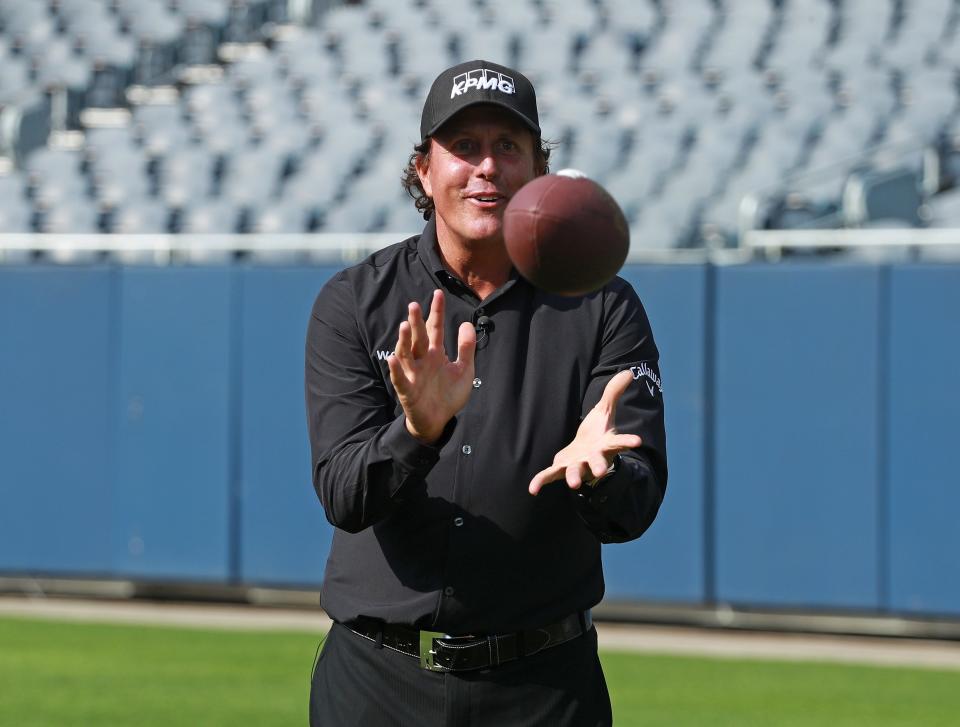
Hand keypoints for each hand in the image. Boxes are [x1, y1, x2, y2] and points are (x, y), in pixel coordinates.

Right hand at [387, 289, 476, 443]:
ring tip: (404, 326)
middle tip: (414, 305)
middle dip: (415, 322)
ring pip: (405, 354)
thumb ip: (466, 348)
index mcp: (435, 353)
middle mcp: (422, 360)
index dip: (436, 312)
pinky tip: (391, 358)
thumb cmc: (448, 394)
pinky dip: (395, 369)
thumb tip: (467, 323)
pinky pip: (400, 378)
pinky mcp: (407, 390)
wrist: (439, 421)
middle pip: (418, 338)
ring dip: (403, 340)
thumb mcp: (464, 370)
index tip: (438, 293)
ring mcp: (413, 374)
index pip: (434, 328)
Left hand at [529, 370, 641, 494]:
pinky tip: (533, 489)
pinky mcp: (560, 469)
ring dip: (575, 477)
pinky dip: (541, 482)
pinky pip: (549, 476)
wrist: (585, 453)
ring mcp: (577, 465)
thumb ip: (614, 392)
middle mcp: (593, 458)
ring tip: (574, 483)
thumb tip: (629, 372)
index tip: (637, 441)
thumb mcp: (604, 410)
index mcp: (606, 444)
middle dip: (599, 466)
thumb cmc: (597, 432)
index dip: (627, 441)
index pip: (619, 442)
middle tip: (602, 471)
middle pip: (597, 462)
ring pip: (576, 472)